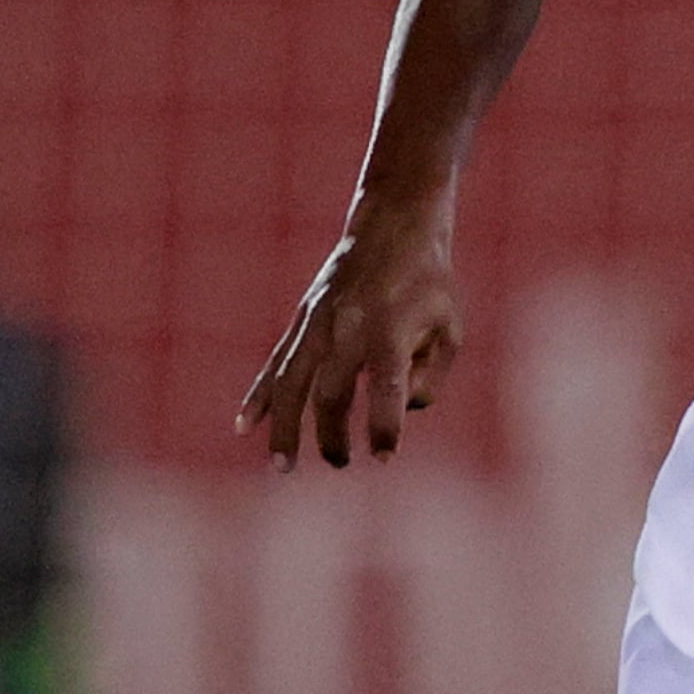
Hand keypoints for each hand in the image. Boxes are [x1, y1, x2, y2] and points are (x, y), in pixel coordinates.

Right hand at [236, 201, 459, 468]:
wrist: (394, 226)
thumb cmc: (430, 285)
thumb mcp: (449, 330)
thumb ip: (429, 378)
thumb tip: (398, 410)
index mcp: (390, 331)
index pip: (387, 389)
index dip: (384, 426)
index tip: (382, 458)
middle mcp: (348, 328)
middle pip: (330, 394)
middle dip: (330, 435)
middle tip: (342, 462)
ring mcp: (318, 322)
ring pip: (291, 384)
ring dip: (284, 428)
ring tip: (281, 468)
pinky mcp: (303, 319)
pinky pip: (276, 363)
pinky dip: (260, 396)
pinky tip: (244, 426)